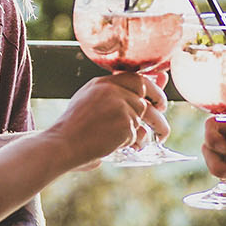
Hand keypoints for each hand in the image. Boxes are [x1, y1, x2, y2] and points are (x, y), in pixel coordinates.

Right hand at [50, 72, 166, 163]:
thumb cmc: (72, 129)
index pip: (134, 77)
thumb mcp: (87, 102)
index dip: (151, 83)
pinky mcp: (125, 124)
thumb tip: (140, 101)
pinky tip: (132, 148)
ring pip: (147, 115)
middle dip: (159, 101)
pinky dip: (138, 142)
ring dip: (158, 127)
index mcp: (102, 83)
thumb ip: (110, 97)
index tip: (159, 91)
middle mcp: (112, 91)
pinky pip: (140, 133)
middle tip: (162, 110)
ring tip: (161, 136)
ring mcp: (120, 106)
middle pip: (146, 92)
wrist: (63, 144)